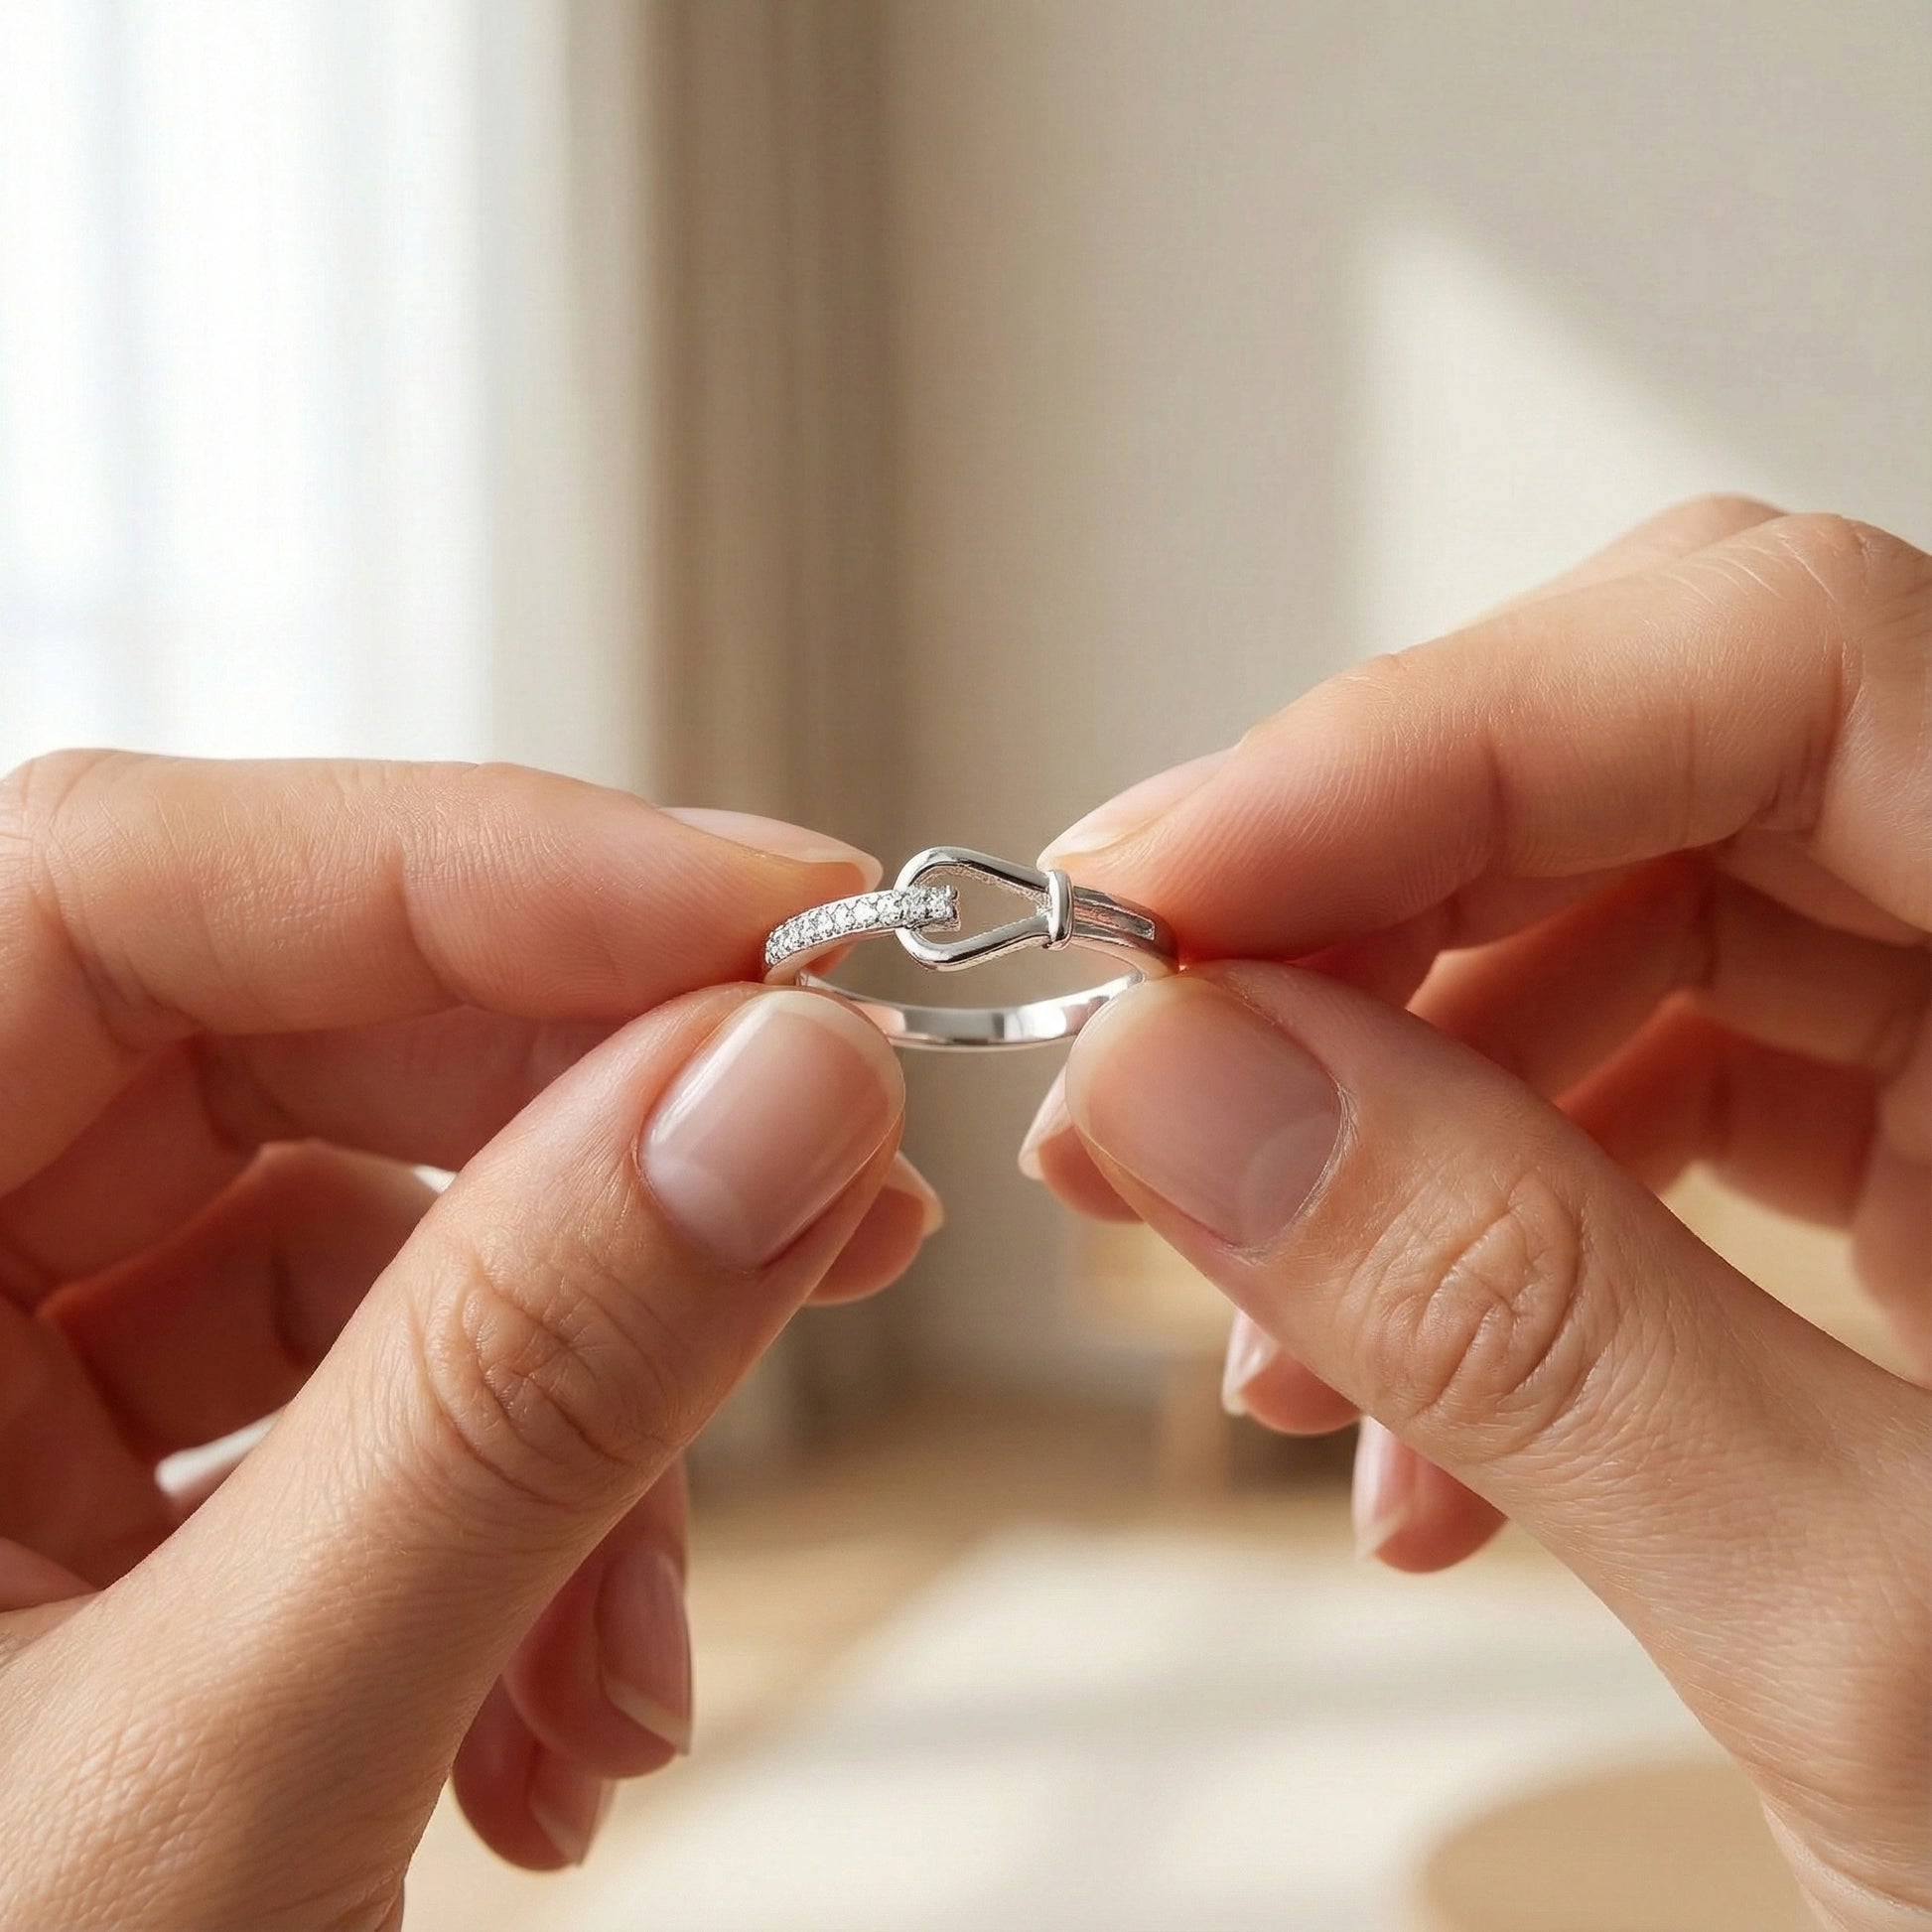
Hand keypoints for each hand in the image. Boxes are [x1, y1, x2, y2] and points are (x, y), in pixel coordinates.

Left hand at [0, 755, 936, 1928]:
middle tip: (838, 1190)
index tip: (787, 930)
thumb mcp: (206, 1783)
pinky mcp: (76, 1496)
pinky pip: (354, 1395)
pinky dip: (512, 1517)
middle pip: (274, 1039)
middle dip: (587, 1127)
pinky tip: (569, 1716)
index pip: (119, 883)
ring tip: (653, 1642)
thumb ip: (512, 1404)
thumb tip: (787, 1092)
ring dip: (576, 1397)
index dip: (477, 864)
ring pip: (353, 1228)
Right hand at [1021, 502, 1930, 1928]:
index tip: (1160, 898)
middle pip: (1652, 769)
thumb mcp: (1870, 1634)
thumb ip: (1523, 1322)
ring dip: (1382, 1103)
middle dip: (1349, 917)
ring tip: (1254, 1323)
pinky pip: (1644, 1076)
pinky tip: (1397, 1415)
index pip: (1780, 663)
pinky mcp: (1923, 1138)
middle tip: (1137, 1068)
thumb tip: (1188, 1085)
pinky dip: (1473, 1215)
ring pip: (1613, 921)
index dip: (1428, 742)